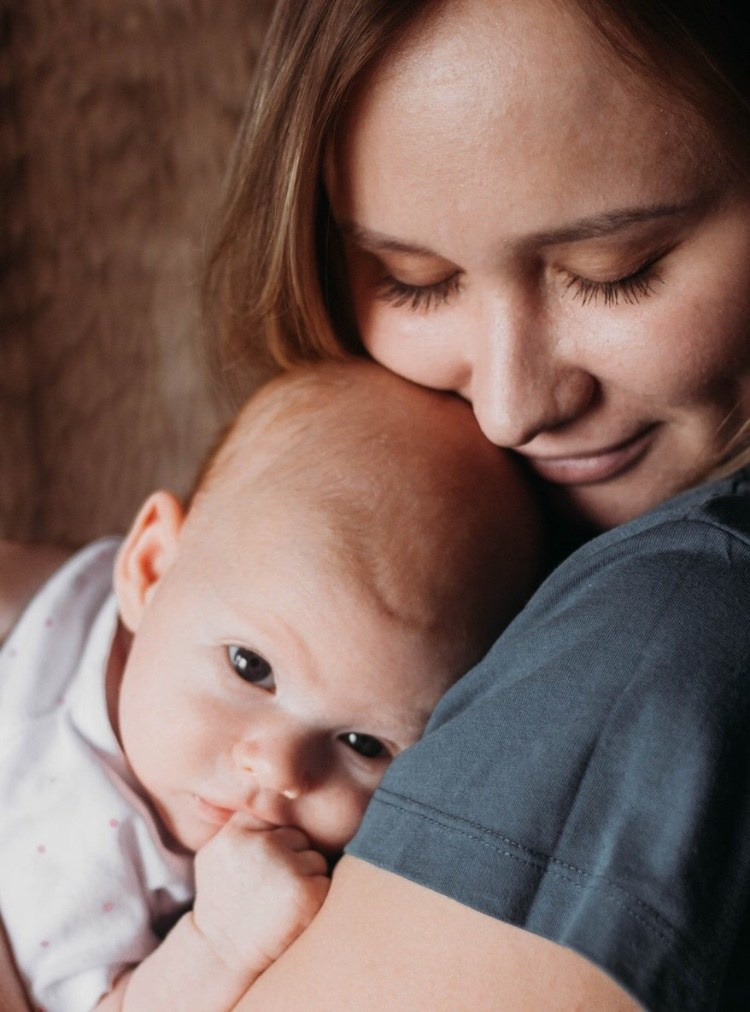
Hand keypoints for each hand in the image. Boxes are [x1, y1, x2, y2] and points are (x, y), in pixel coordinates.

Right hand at [191, 818, 329, 979]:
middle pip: (298, 836)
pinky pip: (325, 881)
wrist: (222, 954)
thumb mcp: (214, 855)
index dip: (273, 839)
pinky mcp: (308, 893)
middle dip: (291, 858)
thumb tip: (255, 780)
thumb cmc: (222, 903)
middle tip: (271, 887)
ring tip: (279, 901)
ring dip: (305, 877)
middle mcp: (263, 846)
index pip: (274, 815)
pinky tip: (292, 913)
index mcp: (238, 833)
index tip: (265, 860)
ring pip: (314, 858)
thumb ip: (236, 822)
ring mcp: (286, 868)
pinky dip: (316, 896)